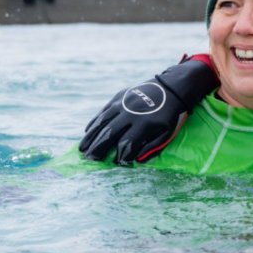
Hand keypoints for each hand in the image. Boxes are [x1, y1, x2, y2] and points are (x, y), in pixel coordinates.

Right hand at [79, 55, 218, 164]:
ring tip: (82, 149)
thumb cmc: (169, 115)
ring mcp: (122, 104)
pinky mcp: (118, 97)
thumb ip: (152, 147)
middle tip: (90, 160)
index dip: (120, 156)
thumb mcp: (166, 132)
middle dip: (98, 148)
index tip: (116, 164)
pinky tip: (87, 133)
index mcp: (144, 124)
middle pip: (110, 134)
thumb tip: (137, 161)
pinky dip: (94, 123)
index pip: (127, 144)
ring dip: (91, 137)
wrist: (170, 88)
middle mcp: (129, 113)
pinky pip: (103, 112)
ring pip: (102, 122)